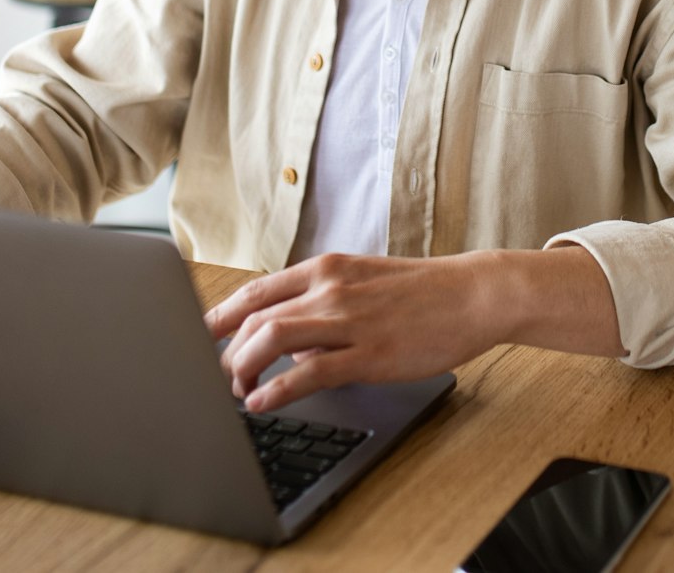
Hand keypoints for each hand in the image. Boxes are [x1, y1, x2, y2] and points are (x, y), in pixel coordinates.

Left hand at [206, 253, 506, 411]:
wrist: (473, 295)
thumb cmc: (422, 293)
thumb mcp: (363, 285)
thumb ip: (322, 309)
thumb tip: (288, 347)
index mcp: (325, 269)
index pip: (254, 292)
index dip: (218, 318)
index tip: (200, 340)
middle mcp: (329, 289)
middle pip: (254, 317)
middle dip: (225, 353)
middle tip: (218, 379)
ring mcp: (348, 319)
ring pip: (270, 338)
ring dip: (241, 368)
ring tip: (235, 392)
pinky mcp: (369, 352)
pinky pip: (309, 371)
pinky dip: (276, 389)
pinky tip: (262, 404)